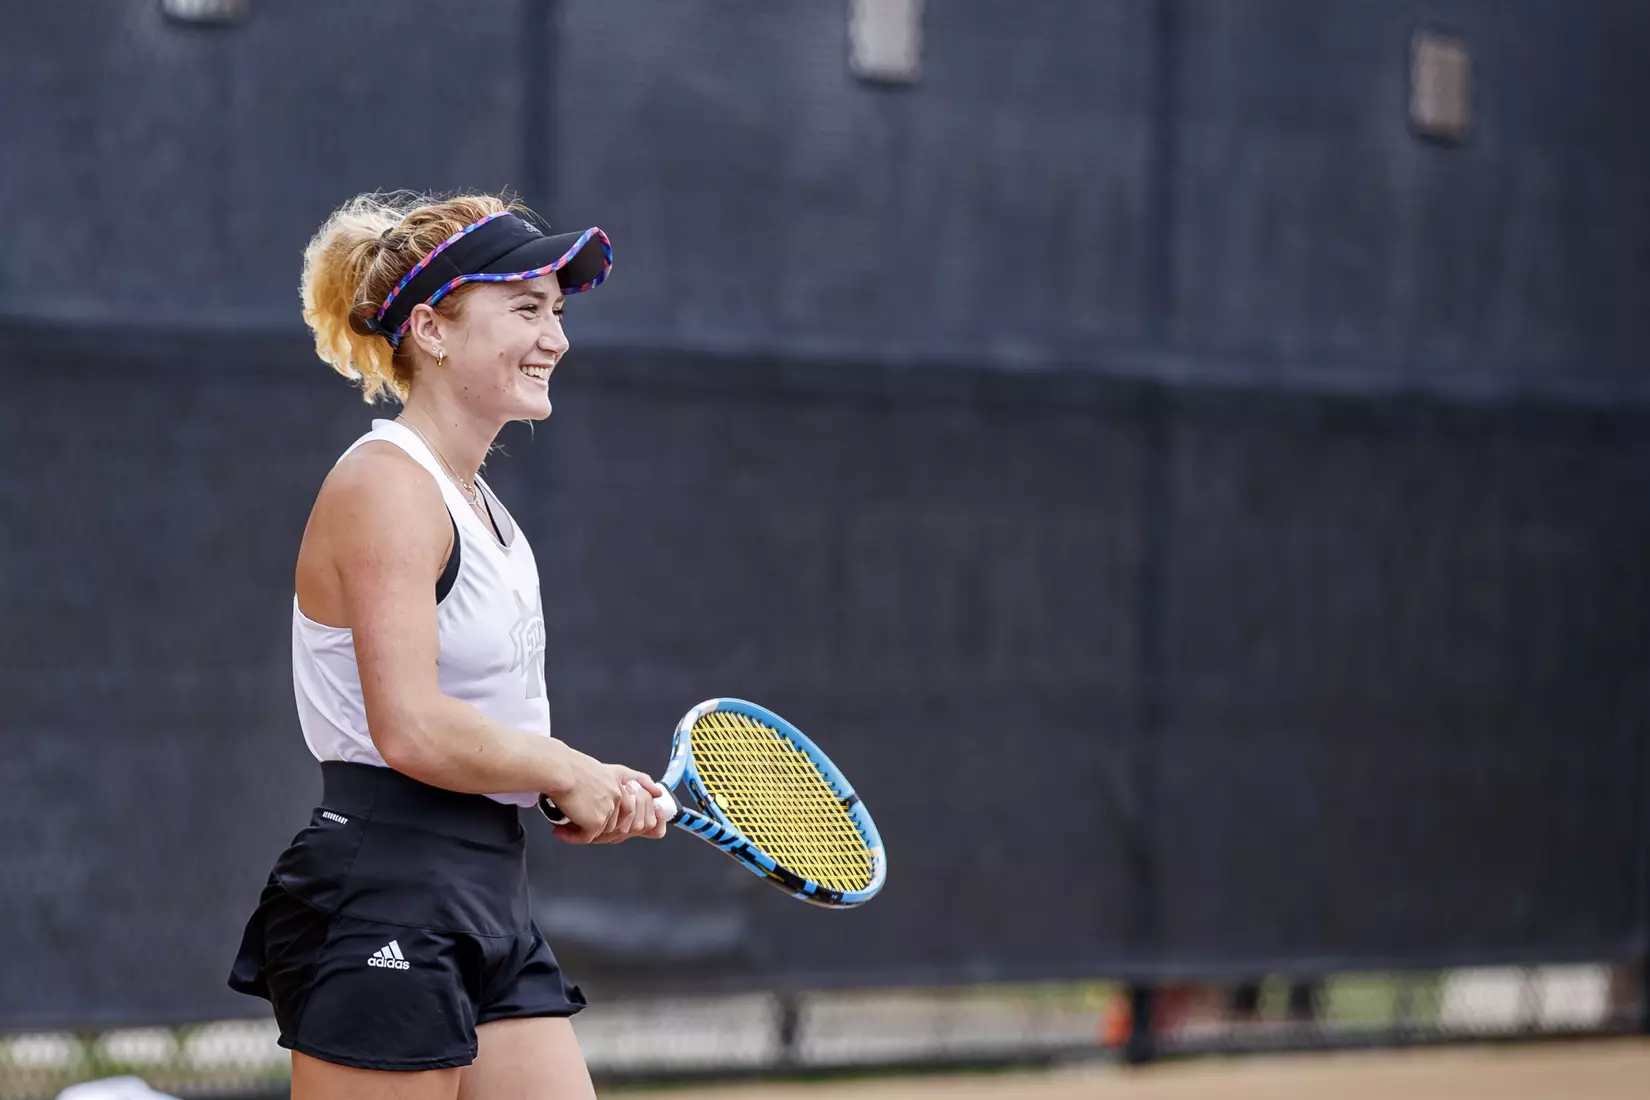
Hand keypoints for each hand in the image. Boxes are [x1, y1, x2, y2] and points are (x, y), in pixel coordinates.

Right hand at [549, 760, 668, 844]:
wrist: (559, 769)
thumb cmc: (575, 768)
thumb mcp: (610, 770)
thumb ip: (637, 779)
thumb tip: (659, 794)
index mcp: (623, 787)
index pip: (627, 814)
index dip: (609, 822)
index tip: (583, 819)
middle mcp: (620, 799)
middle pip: (615, 827)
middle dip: (594, 830)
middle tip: (574, 823)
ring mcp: (610, 810)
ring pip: (600, 833)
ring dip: (580, 832)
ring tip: (563, 823)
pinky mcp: (596, 821)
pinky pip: (585, 838)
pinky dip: (570, 837)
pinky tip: (558, 831)